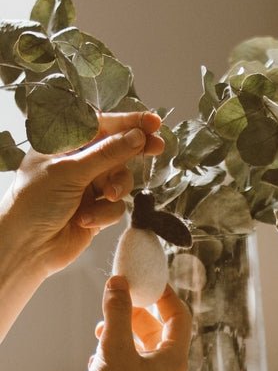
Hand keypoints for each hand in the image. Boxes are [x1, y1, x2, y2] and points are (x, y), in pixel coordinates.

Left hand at [0, 111, 163, 277]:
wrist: (26, 248)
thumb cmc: (34, 204)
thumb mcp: (70, 172)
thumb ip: (107, 154)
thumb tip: (137, 136)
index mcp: (62, 145)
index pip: (100, 125)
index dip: (127, 122)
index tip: (152, 123)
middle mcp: (77, 163)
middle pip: (117, 150)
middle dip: (135, 150)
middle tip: (158, 146)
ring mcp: (88, 187)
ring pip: (121, 179)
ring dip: (118, 188)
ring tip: (107, 197)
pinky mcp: (97, 211)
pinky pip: (117, 206)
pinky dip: (105, 213)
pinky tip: (85, 220)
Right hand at [61, 276, 190, 370]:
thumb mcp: (114, 347)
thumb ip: (117, 312)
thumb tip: (118, 282)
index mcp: (175, 360)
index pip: (179, 316)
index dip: (164, 295)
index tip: (146, 281)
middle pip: (159, 332)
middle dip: (137, 314)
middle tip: (117, 301)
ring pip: (142, 349)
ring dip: (122, 334)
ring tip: (100, 328)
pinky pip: (130, 366)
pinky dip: (115, 355)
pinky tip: (94, 358)